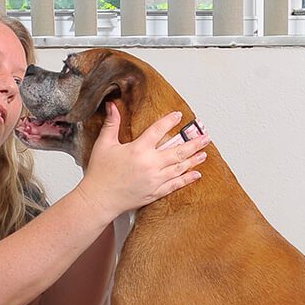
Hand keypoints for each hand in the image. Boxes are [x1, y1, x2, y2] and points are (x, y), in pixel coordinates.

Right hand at [75, 104, 209, 218]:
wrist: (99, 198)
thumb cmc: (100, 172)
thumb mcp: (104, 144)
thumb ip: (112, 124)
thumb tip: (113, 105)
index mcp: (138, 149)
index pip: (158, 130)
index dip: (169, 121)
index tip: (179, 116)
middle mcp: (150, 164)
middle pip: (177, 151)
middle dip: (194, 143)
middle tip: (206, 137)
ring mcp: (154, 179)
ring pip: (179, 167)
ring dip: (194, 159)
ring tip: (204, 153)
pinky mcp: (155, 192)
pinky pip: (175, 185)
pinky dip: (187, 179)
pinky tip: (196, 174)